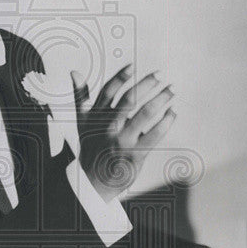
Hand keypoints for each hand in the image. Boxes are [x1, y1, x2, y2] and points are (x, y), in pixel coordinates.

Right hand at [72, 64, 175, 202]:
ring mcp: (121, 141)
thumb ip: (81, 96)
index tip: (133, 66)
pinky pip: (154, 134)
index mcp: (96, 116)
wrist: (92, 182)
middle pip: (129, 100)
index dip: (120, 77)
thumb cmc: (91, 146)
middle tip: (161, 74)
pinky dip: (166, 122)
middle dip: (147, 84)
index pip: (108, 92)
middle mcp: (108, 127)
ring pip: (145, 114)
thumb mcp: (82, 122)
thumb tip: (73, 72)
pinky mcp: (134, 154)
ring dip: (162, 99)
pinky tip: (173, 113)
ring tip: (172, 90)